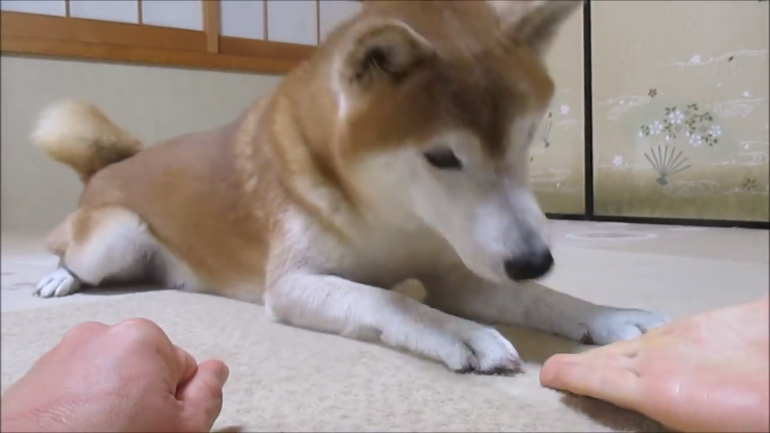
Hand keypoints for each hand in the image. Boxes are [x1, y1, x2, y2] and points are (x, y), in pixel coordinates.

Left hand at [1, 318, 229, 431]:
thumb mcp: (183, 429)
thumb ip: (208, 395)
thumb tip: (216, 372)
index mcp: (143, 337)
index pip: (184, 369)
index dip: (176, 403)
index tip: (159, 423)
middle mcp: (103, 333)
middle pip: (144, 369)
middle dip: (142, 398)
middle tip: (133, 430)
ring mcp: (66, 351)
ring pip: (108, 378)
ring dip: (110, 402)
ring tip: (103, 431)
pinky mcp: (39, 372)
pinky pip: (76, 386)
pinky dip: (80, 406)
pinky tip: (79, 429)